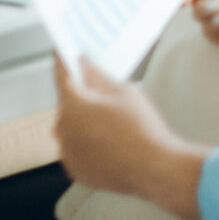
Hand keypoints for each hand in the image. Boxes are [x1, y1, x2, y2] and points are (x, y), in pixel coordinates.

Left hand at [53, 55, 206, 219]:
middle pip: (66, 104)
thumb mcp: (123, 91)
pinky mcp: (75, 169)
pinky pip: (75, 149)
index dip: (62, 60)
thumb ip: (96, 74)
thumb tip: (83, 63)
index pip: (61, 75)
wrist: (157, 169)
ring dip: (82, 123)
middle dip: (79, 97)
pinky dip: (86, 144)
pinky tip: (108, 144)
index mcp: (73, 104)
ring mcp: (67, 151)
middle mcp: (63, 128)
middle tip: (99, 95)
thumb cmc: (142, 129)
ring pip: (70, 128)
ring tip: (109, 125)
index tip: (61, 50)